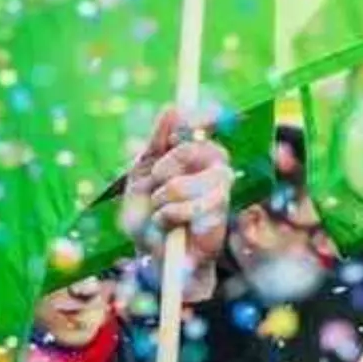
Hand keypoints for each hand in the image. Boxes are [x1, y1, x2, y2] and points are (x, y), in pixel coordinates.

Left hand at [123, 107, 231, 300]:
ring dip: (162, 199)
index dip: (193, 116)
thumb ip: (156, 143)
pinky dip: (168, 216)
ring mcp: (221, 188)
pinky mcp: (221, 212)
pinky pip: (189, 207)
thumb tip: (172, 106)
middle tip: (155, 183)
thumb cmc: (147, 213)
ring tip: (161, 211)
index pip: (202, 121)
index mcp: (194, 151)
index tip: (174, 125)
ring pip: (182, 182)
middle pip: (191, 148)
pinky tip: (168, 225)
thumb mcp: (141, 175)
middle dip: (162, 169)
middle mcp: (214, 164)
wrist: (155, 254)